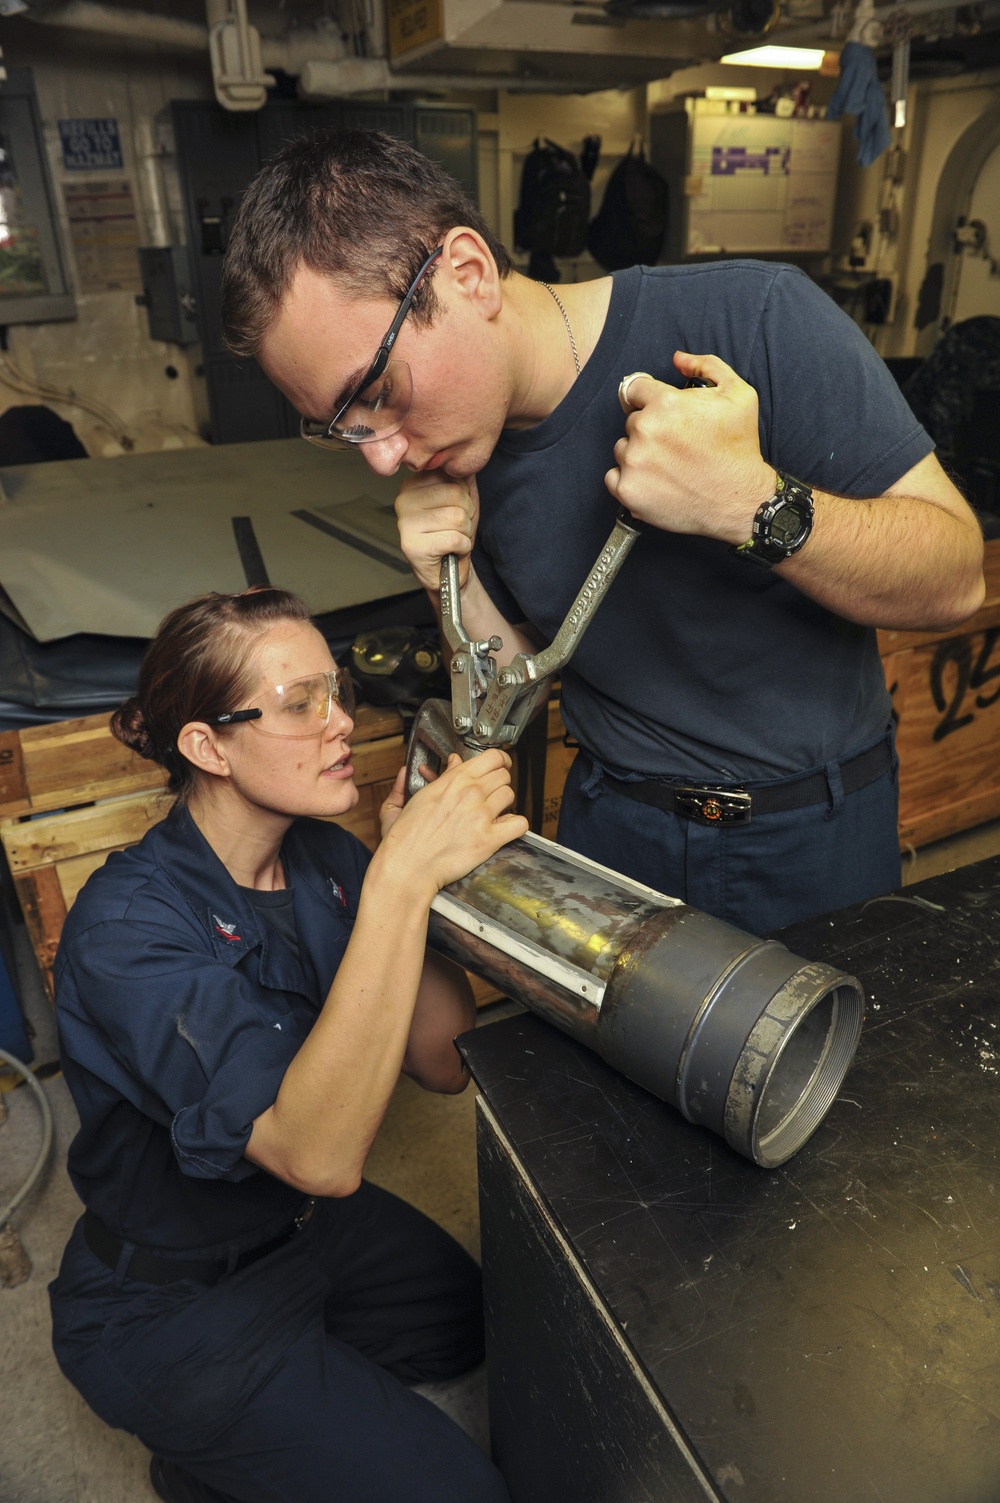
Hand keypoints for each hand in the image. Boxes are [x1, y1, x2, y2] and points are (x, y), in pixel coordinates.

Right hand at [379, 751, 527, 895]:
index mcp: (453, 781)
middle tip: (492, 794)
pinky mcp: (488, 839)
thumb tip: (451, 761)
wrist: (407, 866)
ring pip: (510, 795)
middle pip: (504, 775)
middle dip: (500, 784)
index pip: (493, 757)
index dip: (500, 761)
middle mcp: (470, 793)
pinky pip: (519, 823)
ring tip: (493, 814)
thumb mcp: (415, 797)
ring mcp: (480, 816)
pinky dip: (515, 826)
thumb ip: (436, 776)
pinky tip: (503, 829)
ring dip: (504, 804)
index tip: (500, 767)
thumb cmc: (406, 837)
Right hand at [395, 472, 479, 591]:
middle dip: (466, 515)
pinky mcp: (412, 546)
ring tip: (453, 540)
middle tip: (455, 529)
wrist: (447, 573)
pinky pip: (454, 538)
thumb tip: (466, 460)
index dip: (464, 496)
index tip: (454, 510)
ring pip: (457, 517)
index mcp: (412, 485)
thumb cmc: (452, 535)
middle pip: (456, 495)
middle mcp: (403, 501)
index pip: (452, 477)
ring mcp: (405, 523)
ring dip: (464, 533)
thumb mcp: (461, 502)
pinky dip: (462, 548)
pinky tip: (451, 551)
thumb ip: (463, 480)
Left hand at [606, 352, 774, 544]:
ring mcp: (633, 462)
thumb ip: (706, 366)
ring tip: (668, 466)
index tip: (658, 412)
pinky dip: (628, 480)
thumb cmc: (739, 448)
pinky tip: (654, 482)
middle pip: (631, 421)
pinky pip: (613, 477)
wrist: (740, 499)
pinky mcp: (628, 491)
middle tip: (675, 445)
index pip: (634, 389)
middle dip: (649, 429)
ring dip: (638, 455)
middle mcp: (644, 430)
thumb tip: (677, 359)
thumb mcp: (738, 394)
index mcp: (665, 402)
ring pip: (622, 449)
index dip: (648, 399)